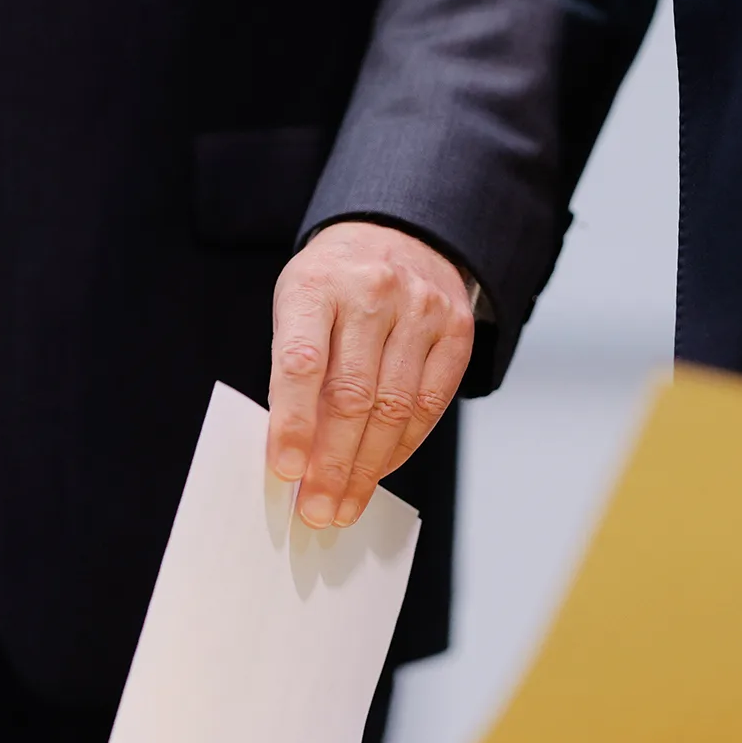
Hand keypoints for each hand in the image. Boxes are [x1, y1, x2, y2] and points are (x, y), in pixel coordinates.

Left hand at [267, 221, 475, 527]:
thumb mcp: (297, 306)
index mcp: (315, 284)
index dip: (294, 423)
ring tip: (345, 504)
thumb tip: (295, 456)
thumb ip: (294, 372)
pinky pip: (429, 403)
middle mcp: (371, 292)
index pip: (302, 362)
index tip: (285, 471)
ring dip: (367, 467)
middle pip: (352, 396)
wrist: (399, 232)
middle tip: (316, 510)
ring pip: (393, 408)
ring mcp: (420, 310)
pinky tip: (380, 471)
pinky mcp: (456, 329)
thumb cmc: (333, 285)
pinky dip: (403, 446)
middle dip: (332, 464)